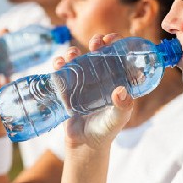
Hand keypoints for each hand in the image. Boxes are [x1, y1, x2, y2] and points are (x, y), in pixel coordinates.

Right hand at [53, 34, 133, 150]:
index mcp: (116, 81)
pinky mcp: (67, 88)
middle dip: (97, 43)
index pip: (119, 57)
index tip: (113, 38)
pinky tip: (59, 63)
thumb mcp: (117, 119)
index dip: (117, 45)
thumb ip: (123, 107)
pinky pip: (62, 72)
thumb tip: (121, 91)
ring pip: (78, 59)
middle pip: (98, 53)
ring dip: (74, 52)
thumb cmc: (105, 131)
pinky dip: (59, 64)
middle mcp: (100, 78)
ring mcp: (82, 82)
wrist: (84, 144)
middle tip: (96, 42)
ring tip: (72, 54)